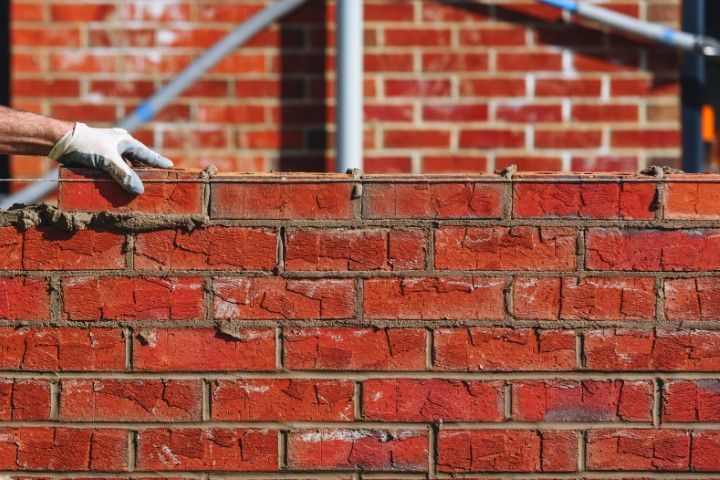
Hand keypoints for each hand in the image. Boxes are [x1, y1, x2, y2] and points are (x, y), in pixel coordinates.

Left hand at [48, 122, 172, 194]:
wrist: (61, 141)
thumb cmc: (86, 145)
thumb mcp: (107, 160)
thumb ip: (124, 175)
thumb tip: (139, 190)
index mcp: (126, 141)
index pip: (147, 154)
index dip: (159, 161)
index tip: (170, 167)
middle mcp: (119, 145)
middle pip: (138, 159)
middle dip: (146, 169)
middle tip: (156, 179)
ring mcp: (109, 151)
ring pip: (125, 165)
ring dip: (131, 174)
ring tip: (139, 186)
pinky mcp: (99, 157)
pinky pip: (114, 168)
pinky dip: (119, 176)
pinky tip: (120, 185)